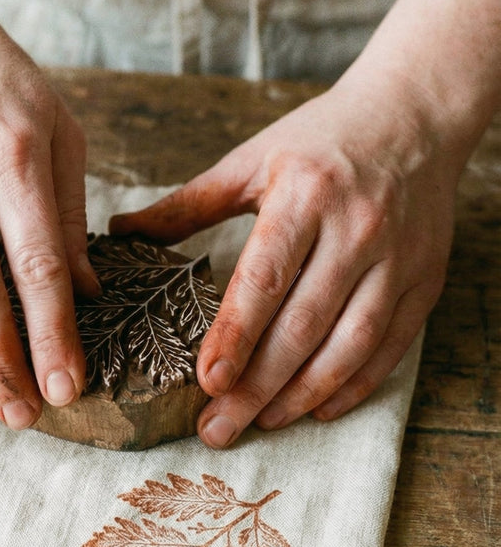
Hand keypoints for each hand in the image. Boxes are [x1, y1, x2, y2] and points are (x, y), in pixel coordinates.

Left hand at [110, 74, 460, 447]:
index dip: (236, 334)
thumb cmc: (321, 139)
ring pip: (350, 344)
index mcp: (305, 193)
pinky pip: (390, 347)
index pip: (266, 277)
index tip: (206, 382)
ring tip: (261, 423)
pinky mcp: (425, 280)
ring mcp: (398, 258)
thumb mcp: (252, 158)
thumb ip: (189, 203)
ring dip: (303, 394)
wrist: (414, 117)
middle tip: (217, 429)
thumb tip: (121, 230)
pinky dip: (355, 385)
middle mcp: (357, 228)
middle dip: (257, 385)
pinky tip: (318, 409)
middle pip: (303, 323)